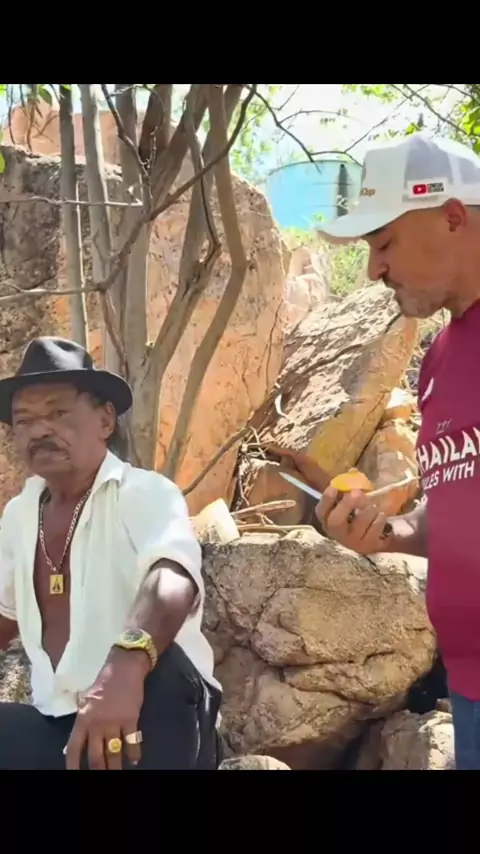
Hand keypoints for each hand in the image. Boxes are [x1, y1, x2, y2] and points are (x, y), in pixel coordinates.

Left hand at [65, 650, 147, 769]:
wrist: (124, 667)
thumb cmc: (103, 682)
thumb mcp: (86, 700)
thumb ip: (82, 721)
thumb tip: (77, 743)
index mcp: (83, 718)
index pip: (74, 748)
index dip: (73, 764)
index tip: (75, 774)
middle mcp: (97, 724)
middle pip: (95, 756)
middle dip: (98, 771)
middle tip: (101, 777)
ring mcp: (115, 722)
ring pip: (114, 753)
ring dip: (115, 766)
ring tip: (117, 773)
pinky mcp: (131, 719)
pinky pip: (132, 742)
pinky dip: (134, 753)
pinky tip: (135, 760)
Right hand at [316, 487, 390, 555]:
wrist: (375, 538)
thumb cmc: (358, 515)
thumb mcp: (350, 501)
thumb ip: (349, 486)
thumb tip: (352, 471)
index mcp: (328, 520)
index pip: (320, 511)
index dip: (327, 499)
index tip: (335, 486)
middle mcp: (337, 534)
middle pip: (336, 521)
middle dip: (346, 505)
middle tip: (357, 492)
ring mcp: (352, 542)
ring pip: (358, 524)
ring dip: (368, 510)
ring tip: (373, 505)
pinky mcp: (367, 546)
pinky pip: (373, 530)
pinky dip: (378, 520)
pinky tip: (380, 515)